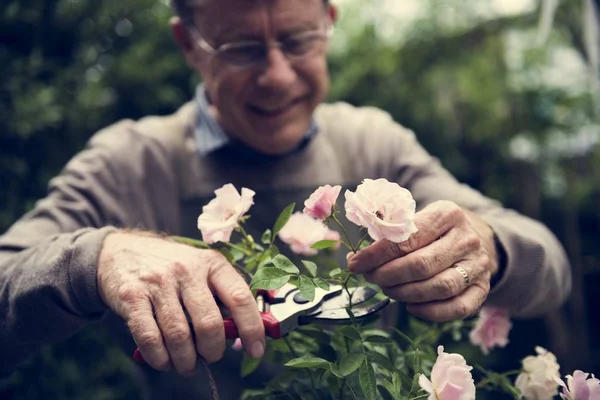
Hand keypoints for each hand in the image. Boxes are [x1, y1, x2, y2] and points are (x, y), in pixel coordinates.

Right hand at [97, 232, 264, 375]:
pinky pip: (150, 338)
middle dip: (213, 350)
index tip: (256, 350)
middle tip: (211, 357)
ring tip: (187, 365)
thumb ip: (222, 295)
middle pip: (208, 323)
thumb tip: (241, 334)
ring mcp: (158, 283)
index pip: (239, 297)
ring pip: (179, 336)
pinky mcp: (132, 297)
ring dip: (186, 360)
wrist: (121, 251)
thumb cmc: (172, 266)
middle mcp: (186, 270)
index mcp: (211, 263)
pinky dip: (160, 358)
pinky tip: (165, 361)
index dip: (251, 328)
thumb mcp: (201, 268)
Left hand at [347, 201, 497, 321]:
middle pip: (422, 265)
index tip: (355, 264)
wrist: (473, 236)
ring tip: (388, 290)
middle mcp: (467, 238)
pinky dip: (431, 312)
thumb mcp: (415, 218)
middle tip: (371, 278)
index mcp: (447, 214)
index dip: (376, 255)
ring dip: (406, 293)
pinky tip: (411, 307)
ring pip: (440, 287)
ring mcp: (478, 264)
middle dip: (388, 276)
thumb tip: (356, 258)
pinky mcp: (484, 288)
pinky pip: (458, 308)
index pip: (407, 238)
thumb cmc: (432, 229)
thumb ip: (389, 233)